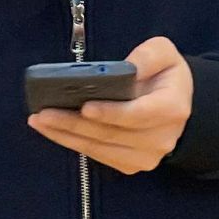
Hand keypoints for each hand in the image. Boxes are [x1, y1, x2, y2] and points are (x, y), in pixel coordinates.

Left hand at [31, 37, 193, 174]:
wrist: (179, 105)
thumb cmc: (166, 75)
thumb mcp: (164, 53)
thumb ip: (147, 56)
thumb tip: (125, 68)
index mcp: (171, 109)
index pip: (137, 115)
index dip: (110, 113)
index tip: (84, 107)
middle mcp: (160, 138)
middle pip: (111, 134)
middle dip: (74, 124)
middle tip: (44, 113)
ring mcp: (145, 157)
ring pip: (100, 148)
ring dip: (66, 136)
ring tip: (39, 121)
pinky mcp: (130, 165)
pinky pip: (97, 156)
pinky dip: (73, 143)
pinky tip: (52, 131)